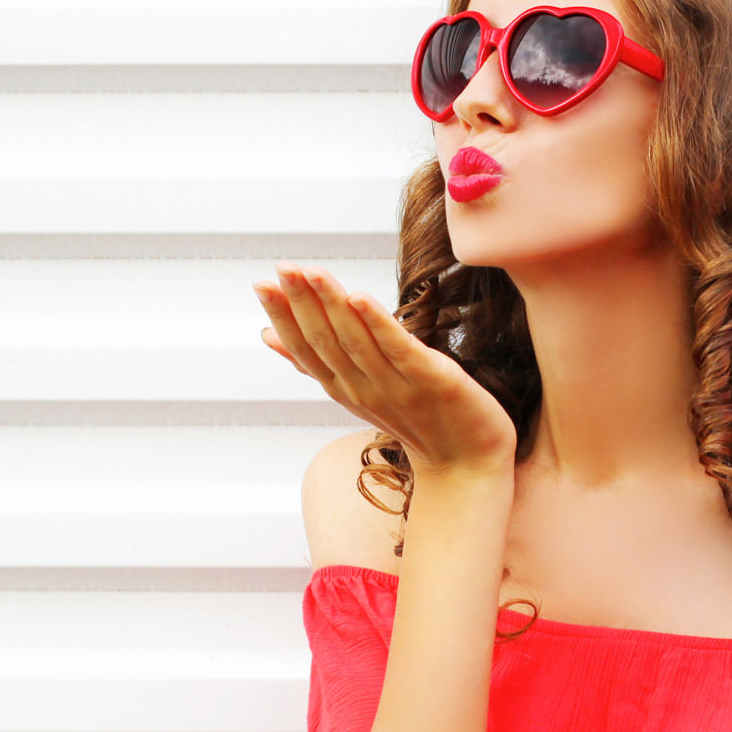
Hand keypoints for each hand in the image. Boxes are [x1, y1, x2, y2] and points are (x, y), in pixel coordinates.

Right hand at [253, 262, 517, 477]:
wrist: (469, 464)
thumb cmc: (416, 420)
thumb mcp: (358, 390)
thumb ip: (317, 363)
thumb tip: (268, 336)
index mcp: (345, 388)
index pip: (306, 350)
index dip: (284, 317)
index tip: (262, 284)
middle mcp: (364, 389)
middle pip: (326, 342)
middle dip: (301, 303)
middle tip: (281, 268)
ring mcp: (396, 387)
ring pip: (355, 342)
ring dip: (332, 304)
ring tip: (312, 271)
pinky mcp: (432, 381)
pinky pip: (399, 350)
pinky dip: (378, 323)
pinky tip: (359, 297)